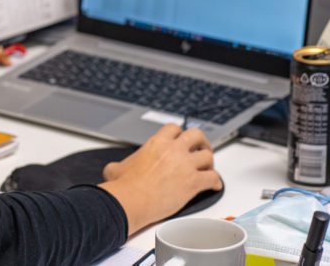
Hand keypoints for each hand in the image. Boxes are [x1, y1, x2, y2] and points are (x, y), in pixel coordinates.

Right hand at [98, 124, 220, 233]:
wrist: (130, 201)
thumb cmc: (123, 187)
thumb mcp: (116, 169)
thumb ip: (118, 165)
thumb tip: (113, 170)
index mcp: (156, 143)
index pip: (174, 128)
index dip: (180, 134)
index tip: (181, 141)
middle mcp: (173, 150)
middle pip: (197, 135)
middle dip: (202, 142)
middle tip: (201, 149)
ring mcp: (185, 165)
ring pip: (208, 156)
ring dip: (210, 163)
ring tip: (208, 170)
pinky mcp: (193, 182)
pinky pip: (213, 178)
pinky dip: (216, 182)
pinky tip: (214, 186)